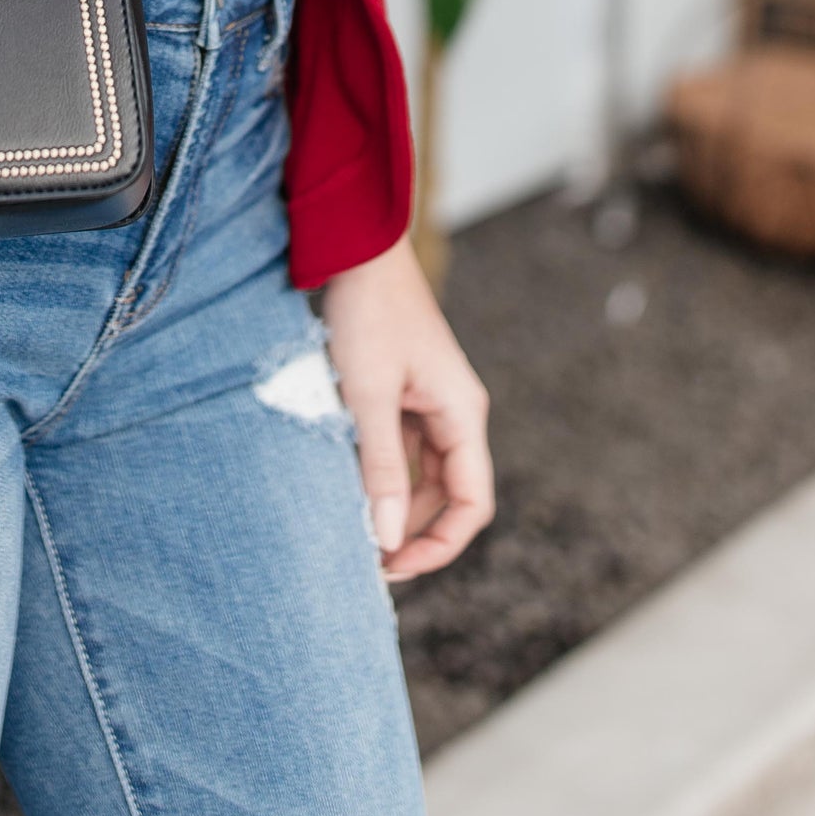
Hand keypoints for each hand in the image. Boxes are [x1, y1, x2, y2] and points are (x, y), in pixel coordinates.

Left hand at [321, 236, 493, 581]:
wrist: (357, 249)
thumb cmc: (367, 313)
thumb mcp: (368, 394)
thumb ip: (382, 466)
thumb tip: (387, 536)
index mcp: (463, 414)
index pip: (470, 503)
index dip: (439, 545)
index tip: (394, 565)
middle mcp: (455, 412)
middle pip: (445, 494)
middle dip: (410, 529)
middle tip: (362, 557)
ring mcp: (429, 402)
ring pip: (419, 473)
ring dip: (390, 501)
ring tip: (350, 525)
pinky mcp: (403, 393)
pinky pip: (398, 447)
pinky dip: (376, 469)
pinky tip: (343, 482)